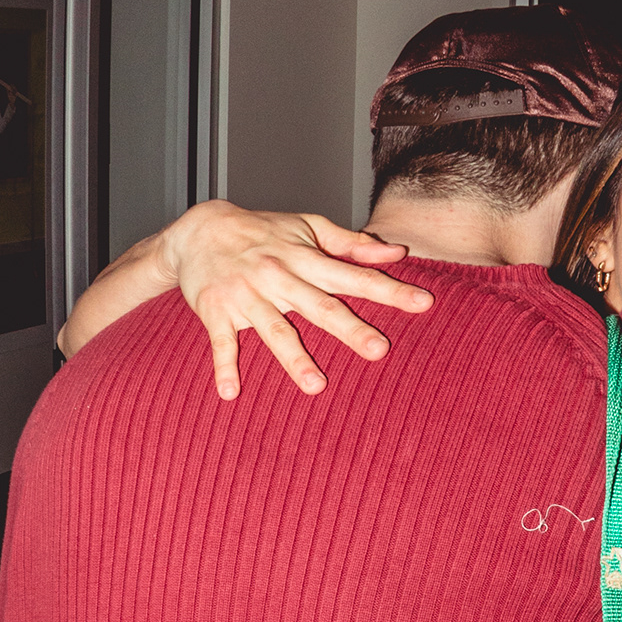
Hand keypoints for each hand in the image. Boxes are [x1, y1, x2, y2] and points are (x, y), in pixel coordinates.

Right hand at [152, 201, 434, 398]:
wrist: (198, 230)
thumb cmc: (262, 232)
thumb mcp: (307, 228)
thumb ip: (352, 244)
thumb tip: (397, 252)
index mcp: (305, 258)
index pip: (354, 276)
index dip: (389, 290)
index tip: (423, 303)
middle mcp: (279, 276)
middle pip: (320, 307)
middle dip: (349, 328)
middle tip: (379, 350)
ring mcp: (246, 295)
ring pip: (274, 329)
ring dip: (293, 358)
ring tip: (315, 386)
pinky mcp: (216, 311)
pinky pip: (222, 342)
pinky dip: (224, 367)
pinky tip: (230, 393)